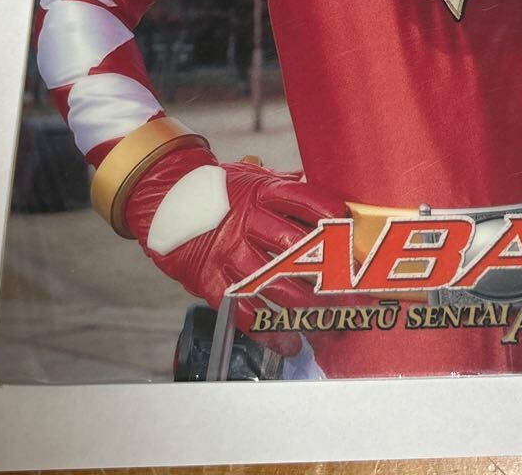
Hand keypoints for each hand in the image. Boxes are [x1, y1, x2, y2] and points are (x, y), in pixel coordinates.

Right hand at [124, 146, 347, 352]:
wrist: (165, 200)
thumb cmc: (220, 191)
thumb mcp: (253, 180)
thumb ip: (287, 188)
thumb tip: (324, 189)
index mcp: (261, 192)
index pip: (301, 200)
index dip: (327, 213)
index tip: (350, 230)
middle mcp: (247, 221)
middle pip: (295, 248)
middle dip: (330, 273)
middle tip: (355, 293)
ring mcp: (229, 252)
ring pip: (274, 283)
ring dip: (306, 307)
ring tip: (330, 324)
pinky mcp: (211, 280)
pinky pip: (243, 308)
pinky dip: (269, 329)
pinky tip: (290, 341)